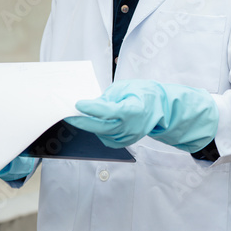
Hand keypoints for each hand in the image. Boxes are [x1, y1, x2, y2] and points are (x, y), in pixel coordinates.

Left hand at [65, 79, 218, 152]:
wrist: (162, 108)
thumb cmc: (144, 93)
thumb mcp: (125, 88)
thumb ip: (108, 98)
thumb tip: (91, 106)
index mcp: (134, 110)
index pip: (109, 111)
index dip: (92, 108)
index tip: (79, 104)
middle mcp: (132, 127)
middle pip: (102, 127)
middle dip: (83, 122)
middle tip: (69, 116)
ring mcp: (129, 137)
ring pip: (103, 134)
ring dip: (90, 126)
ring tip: (80, 116)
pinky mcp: (126, 142)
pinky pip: (107, 139)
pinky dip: (99, 132)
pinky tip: (95, 123)